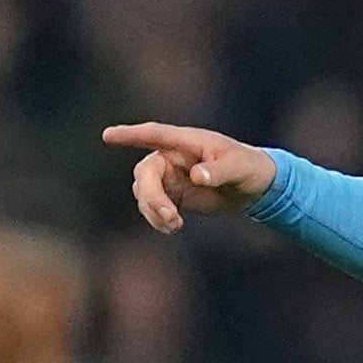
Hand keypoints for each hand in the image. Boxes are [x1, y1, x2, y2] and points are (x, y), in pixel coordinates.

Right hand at [101, 121, 278, 230]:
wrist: (254, 187)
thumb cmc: (248, 167)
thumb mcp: (238, 167)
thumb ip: (218, 171)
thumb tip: (197, 177)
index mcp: (186, 142)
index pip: (154, 135)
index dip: (130, 135)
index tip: (108, 135)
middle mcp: (172, 157)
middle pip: (145, 173)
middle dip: (151, 196)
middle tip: (169, 216)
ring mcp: (169, 177)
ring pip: (144, 192)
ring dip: (153, 211)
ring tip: (175, 225)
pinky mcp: (172, 196)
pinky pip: (152, 207)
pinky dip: (157, 219)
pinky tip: (173, 228)